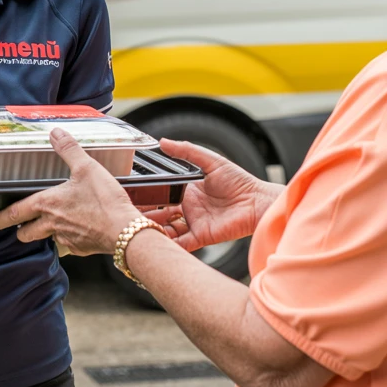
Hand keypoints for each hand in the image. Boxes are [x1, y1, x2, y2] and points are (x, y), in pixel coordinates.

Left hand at [0, 128, 141, 254]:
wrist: (123, 230)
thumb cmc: (104, 200)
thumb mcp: (86, 167)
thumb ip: (69, 150)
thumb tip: (55, 133)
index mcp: (48, 204)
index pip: (16, 213)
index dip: (1, 217)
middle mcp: (52, 224)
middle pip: (26, 233)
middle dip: (20, 229)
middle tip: (19, 226)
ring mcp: (66, 238)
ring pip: (46, 238)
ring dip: (43, 233)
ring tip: (47, 226)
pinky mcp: (81, 248)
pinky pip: (68, 244)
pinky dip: (68, 238)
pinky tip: (76, 230)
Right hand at [144, 139, 282, 251]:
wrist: (258, 202)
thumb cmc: (239, 181)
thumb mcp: (211, 160)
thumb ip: (187, 150)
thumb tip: (163, 141)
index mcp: (187, 191)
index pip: (162, 194)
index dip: (148, 196)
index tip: (132, 194)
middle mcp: (187, 208)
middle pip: (160, 213)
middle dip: (145, 214)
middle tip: (127, 212)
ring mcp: (193, 223)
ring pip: (166, 230)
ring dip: (153, 229)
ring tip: (137, 226)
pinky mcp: (201, 237)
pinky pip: (181, 244)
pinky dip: (169, 244)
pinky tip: (156, 241)